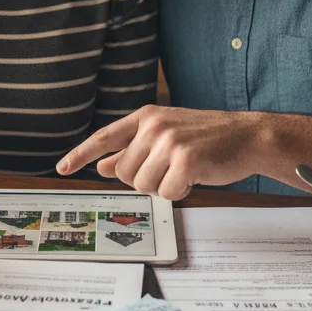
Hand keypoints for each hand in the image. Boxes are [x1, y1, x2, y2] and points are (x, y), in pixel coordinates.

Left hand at [58, 106, 264, 199]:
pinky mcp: (186, 160)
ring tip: (184, 171)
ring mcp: (170, 142)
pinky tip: (195, 176)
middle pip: (125, 173)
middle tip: (169, 171)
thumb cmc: (208, 139)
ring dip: (163, 187)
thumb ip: (133, 150)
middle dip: (144, 181)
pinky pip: (166, 193)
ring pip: (143, 186)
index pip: (105, 137)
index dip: (80, 153)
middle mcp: (154, 126)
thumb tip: (102, 166)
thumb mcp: (166, 137)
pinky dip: (180, 192)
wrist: (248, 136)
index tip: (62, 168)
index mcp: (147, 117)